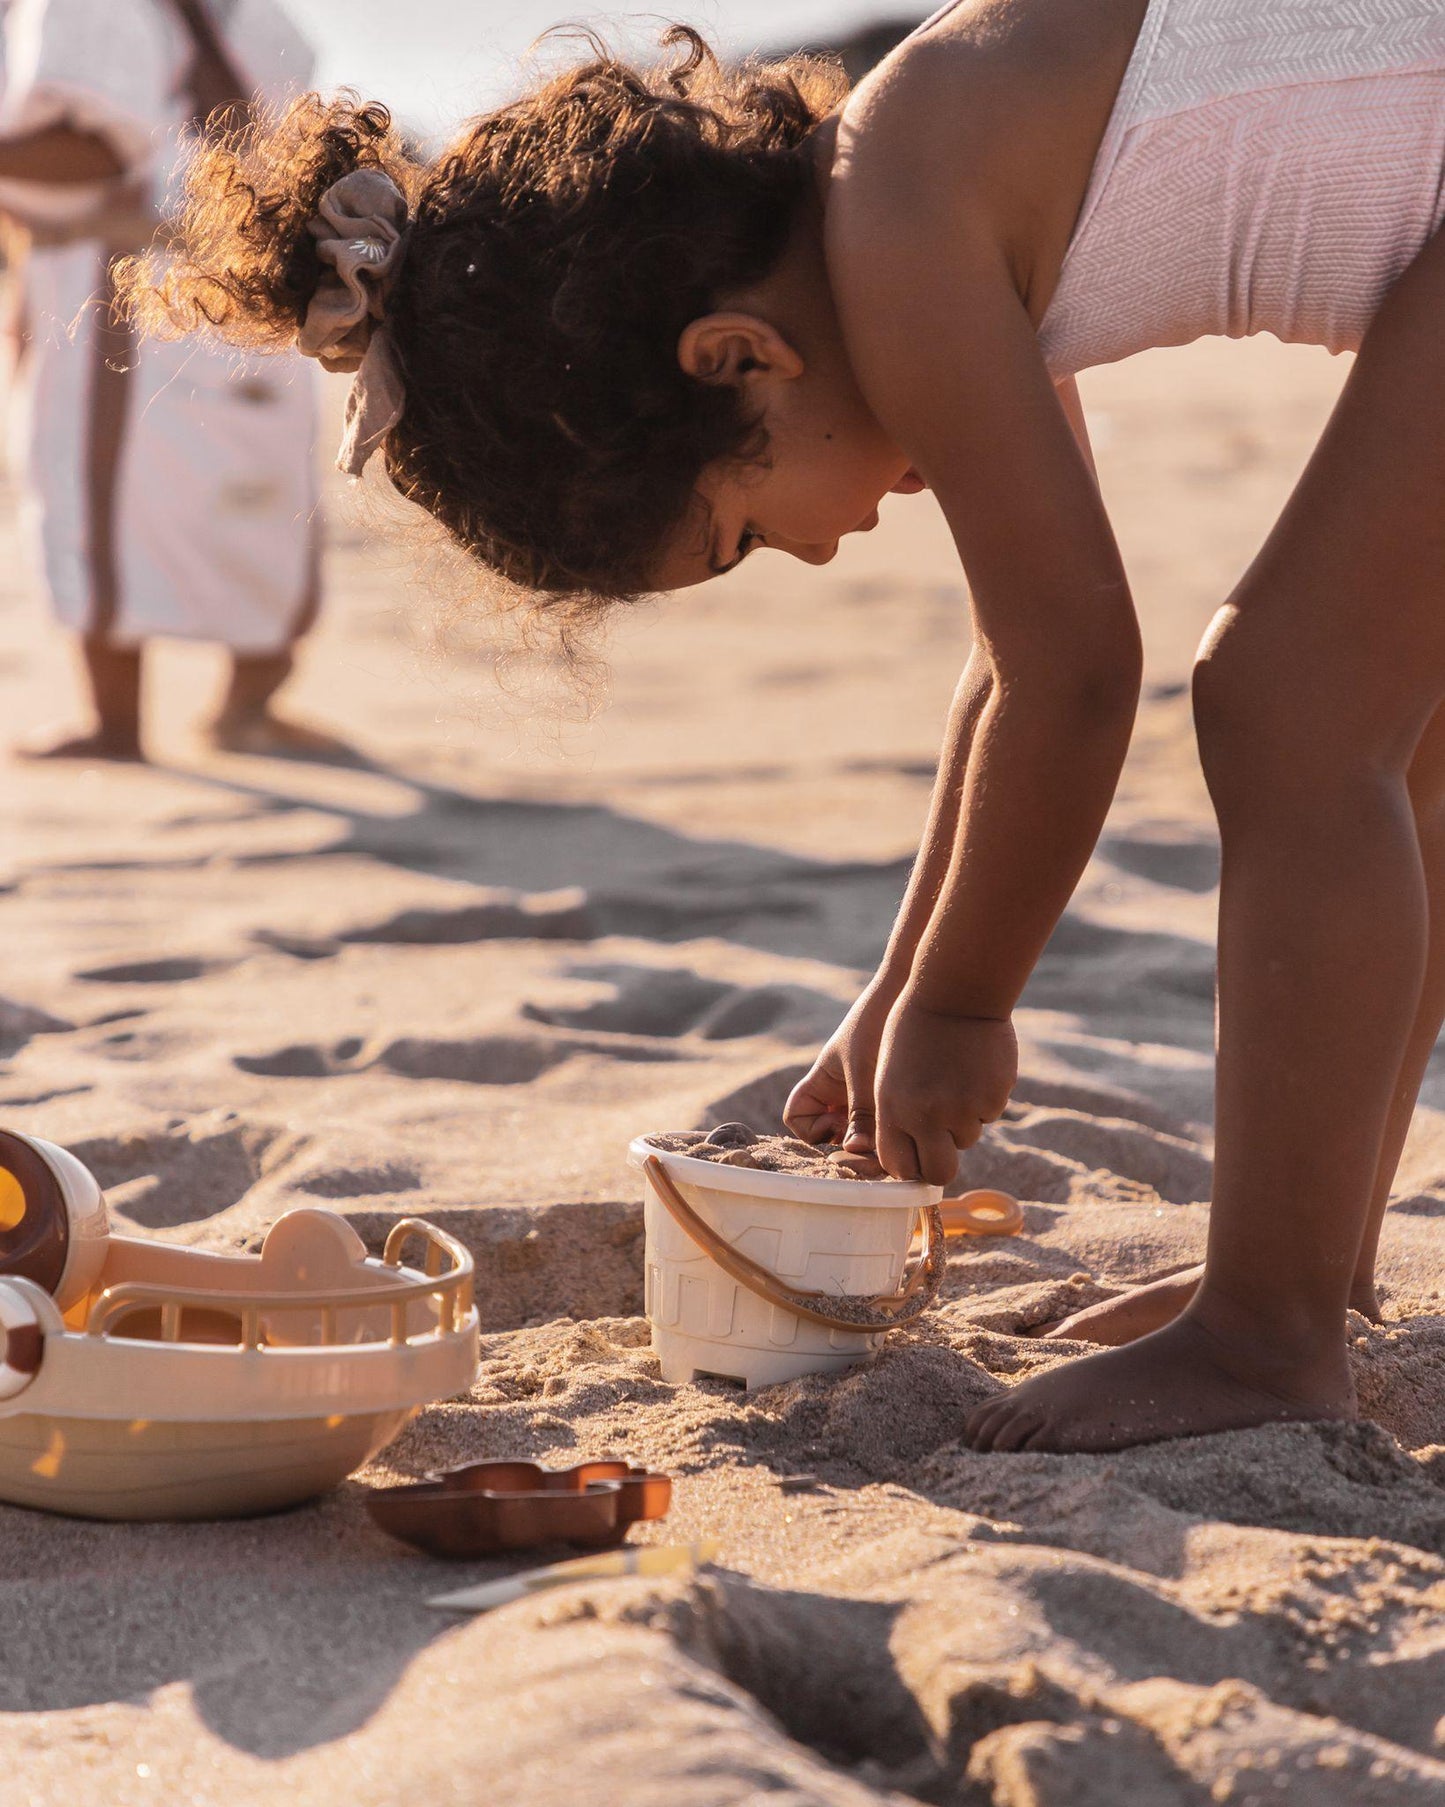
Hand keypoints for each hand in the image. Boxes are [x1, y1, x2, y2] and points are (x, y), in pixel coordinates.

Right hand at [784, 980, 897, 1155]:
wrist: (909, 993)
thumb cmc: (878, 1023)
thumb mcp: (864, 1070)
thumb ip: (859, 1111)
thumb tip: (855, 1150)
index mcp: (823, 1081)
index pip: (797, 1117)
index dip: (810, 1130)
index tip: (837, 1124)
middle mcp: (840, 1092)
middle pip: (829, 1132)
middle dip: (846, 1141)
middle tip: (872, 1140)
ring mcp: (866, 1096)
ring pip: (859, 1133)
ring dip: (873, 1138)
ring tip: (893, 1131)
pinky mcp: (891, 1097)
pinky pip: (884, 1124)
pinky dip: (890, 1130)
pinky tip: (908, 1125)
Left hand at [873, 996, 1016, 1183]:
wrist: (954, 992)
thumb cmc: (912, 1029)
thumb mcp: (888, 1074)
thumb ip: (897, 1116)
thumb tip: (912, 1158)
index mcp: (893, 1110)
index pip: (900, 1167)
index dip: (908, 1165)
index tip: (913, 1155)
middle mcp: (928, 1117)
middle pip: (939, 1172)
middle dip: (940, 1164)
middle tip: (942, 1144)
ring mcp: (963, 1109)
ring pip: (966, 1139)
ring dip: (962, 1121)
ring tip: (953, 1080)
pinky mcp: (993, 1098)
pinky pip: (988, 1114)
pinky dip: (982, 1099)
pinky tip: (973, 1068)